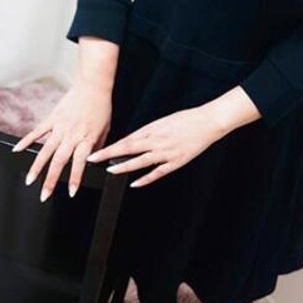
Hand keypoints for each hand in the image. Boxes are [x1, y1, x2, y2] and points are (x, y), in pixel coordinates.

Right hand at [12, 78, 111, 201]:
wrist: (93, 85)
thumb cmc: (101, 108)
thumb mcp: (105, 130)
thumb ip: (96, 147)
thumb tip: (91, 162)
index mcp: (86, 138)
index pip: (80, 163)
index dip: (75, 178)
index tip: (71, 193)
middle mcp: (72, 135)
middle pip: (59, 161)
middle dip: (51, 180)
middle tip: (44, 195)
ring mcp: (60, 127)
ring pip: (45, 150)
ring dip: (36, 167)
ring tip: (29, 180)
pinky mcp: (52, 118)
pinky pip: (37, 132)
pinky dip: (26, 141)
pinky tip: (16, 151)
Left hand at [85, 104, 226, 187]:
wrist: (208, 121)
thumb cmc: (187, 119)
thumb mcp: (164, 121)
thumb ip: (149, 132)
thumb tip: (133, 141)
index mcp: (154, 129)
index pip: (127, 139)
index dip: (110, 146)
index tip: (96, 152)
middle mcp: (158, 140)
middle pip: (129, 149)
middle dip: (109, 155)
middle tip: (94, 160)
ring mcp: (167, 152)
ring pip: (141, 161)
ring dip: (124, 167)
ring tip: (110, 171)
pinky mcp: (176, 162)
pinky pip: (158, 172)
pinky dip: (145, 178)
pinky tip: (135, 183)